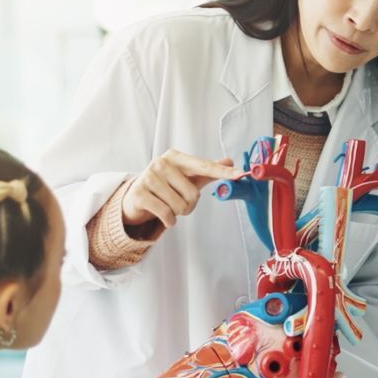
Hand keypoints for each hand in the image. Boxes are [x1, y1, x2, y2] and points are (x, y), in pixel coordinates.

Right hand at [120, 150, 242, 235]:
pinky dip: (169, 221)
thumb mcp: (187, 178)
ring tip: (168, 206)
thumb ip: (208, 171)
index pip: (205, 166)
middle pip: (193, 194)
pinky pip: (166, 214)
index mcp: (176, 157)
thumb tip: (230, 161)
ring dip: (178, 213)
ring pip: (179, 205)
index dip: (223, 172)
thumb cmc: (166, 187)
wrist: (136, 199)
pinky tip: (164, 217)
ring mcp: (148, 177)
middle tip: (178, 202)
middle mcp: (161, 163)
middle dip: (189, 205)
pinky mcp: (139, 193)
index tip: (241, 174)